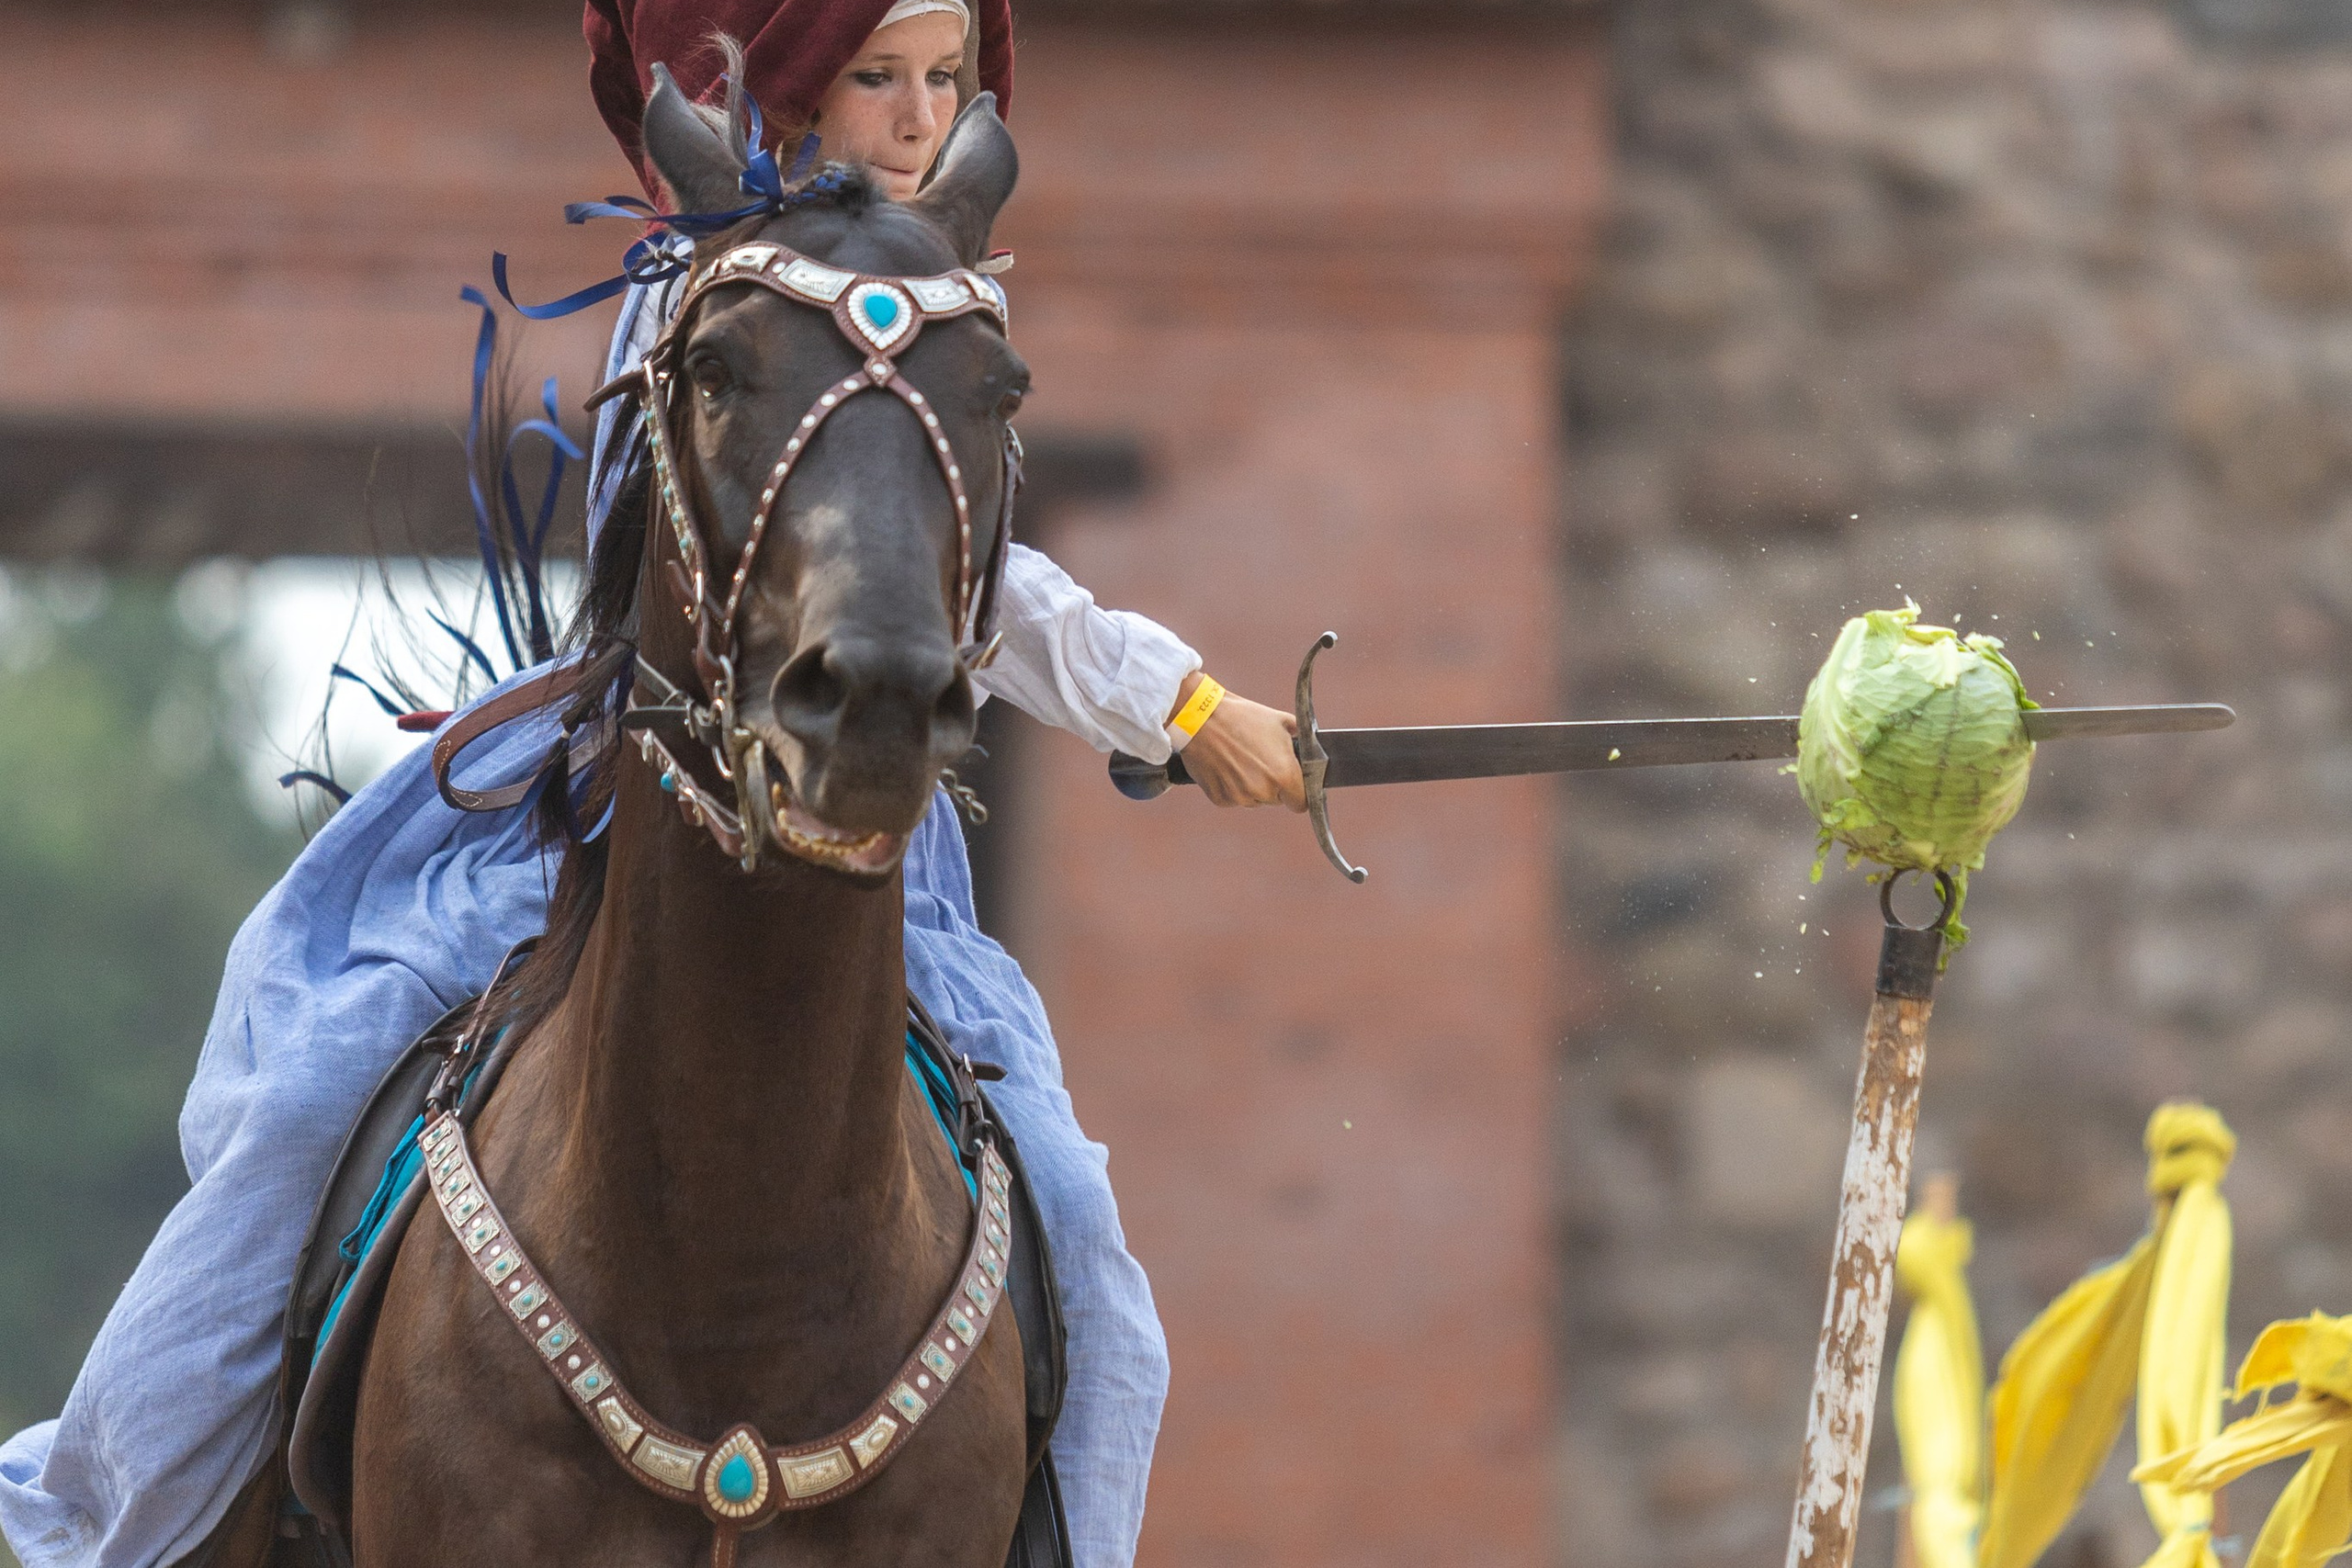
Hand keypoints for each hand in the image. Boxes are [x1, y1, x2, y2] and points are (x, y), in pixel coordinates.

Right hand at [1173, 676, 1304, 811]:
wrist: (1201, 718)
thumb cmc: (1243, 716)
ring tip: (1239, 759)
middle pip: (1276, 800)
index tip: (1292, 785)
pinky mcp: (1220, 799)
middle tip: (1259, 761)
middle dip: (1272, 786)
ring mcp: (1240, 797)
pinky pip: (1232, 798)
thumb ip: (1300, 739)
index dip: (1298, 793)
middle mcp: (1263, 790)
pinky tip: (1225, 765)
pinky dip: (1230, 787)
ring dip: (1250, 786)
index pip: (1301, 803)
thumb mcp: (1280, 721)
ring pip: (1253, 800)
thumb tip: (1310, 745)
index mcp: (1284, 774)